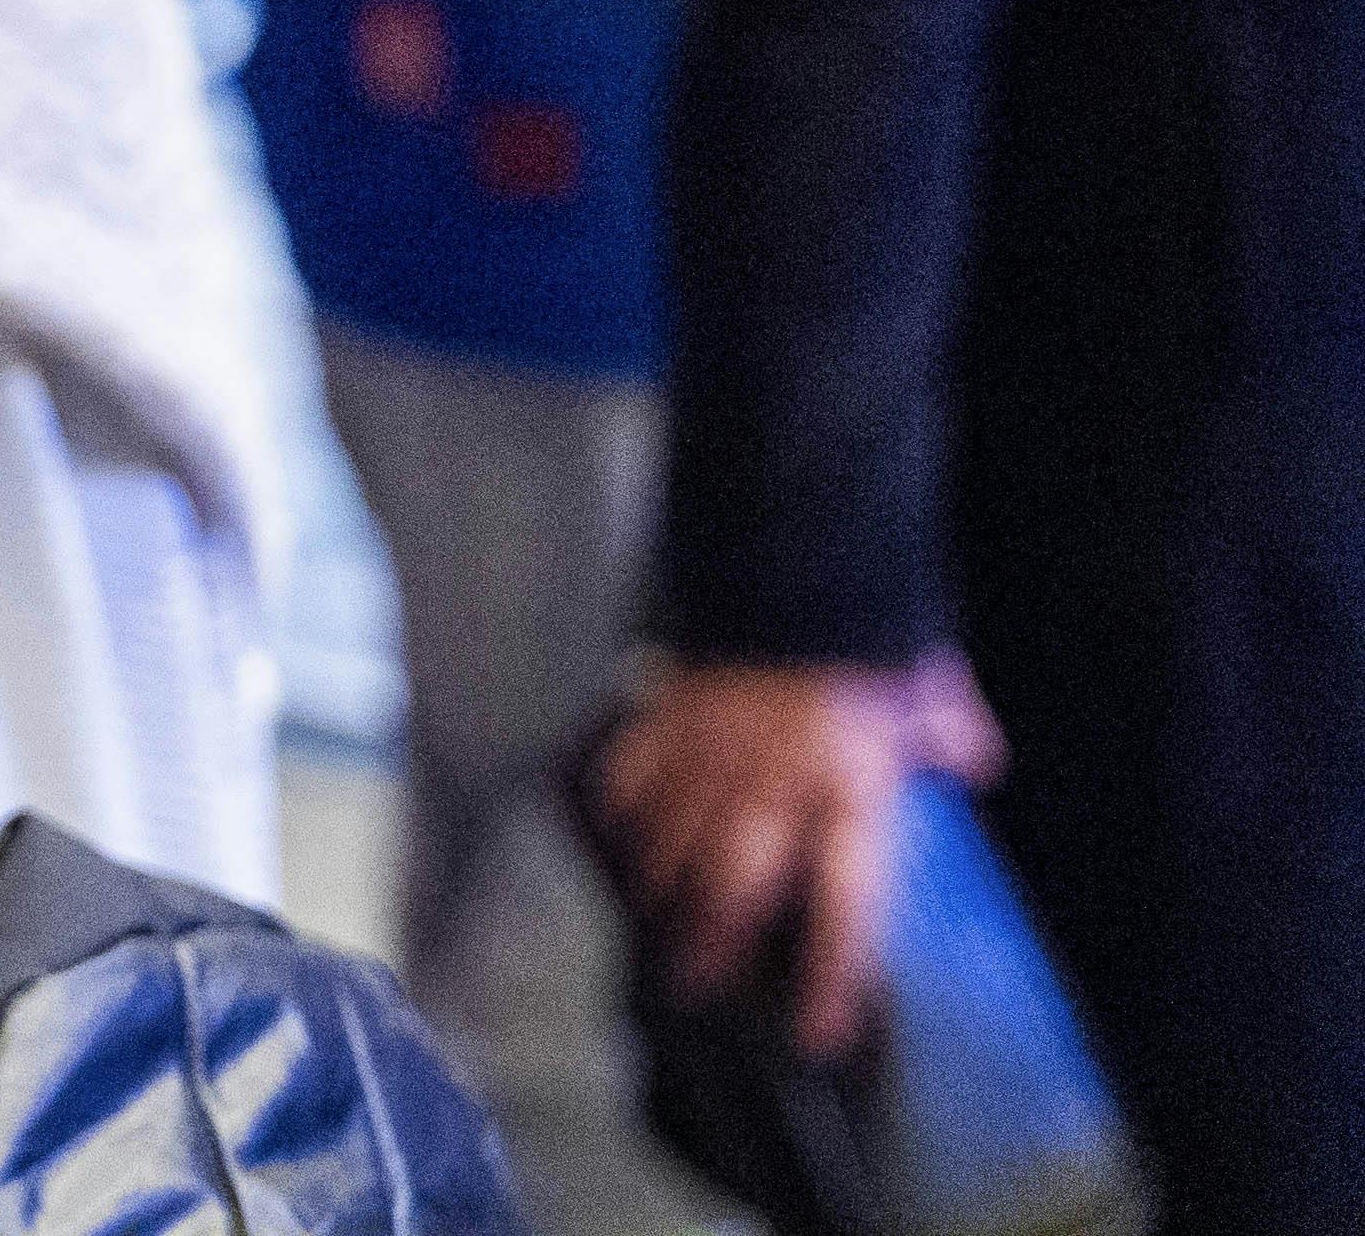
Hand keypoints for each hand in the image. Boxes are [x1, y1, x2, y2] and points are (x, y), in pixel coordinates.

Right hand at [592, 654, 994, 1058]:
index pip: (842, 902)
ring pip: (675, 834)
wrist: (800, 558)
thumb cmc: (867, 631)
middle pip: (733, 881)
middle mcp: (778, 781)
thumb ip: (947, 731)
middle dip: (709, 938)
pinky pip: (633, 766)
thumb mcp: (927, 685)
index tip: (815, 1026)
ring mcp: (716, 746)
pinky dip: (618, 799)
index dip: (829, 972)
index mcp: (850, 788)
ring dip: (659, 883)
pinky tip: (610, 827)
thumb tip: (974, 758)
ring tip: (647, 918)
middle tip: (690, 980)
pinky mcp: (673, 708)